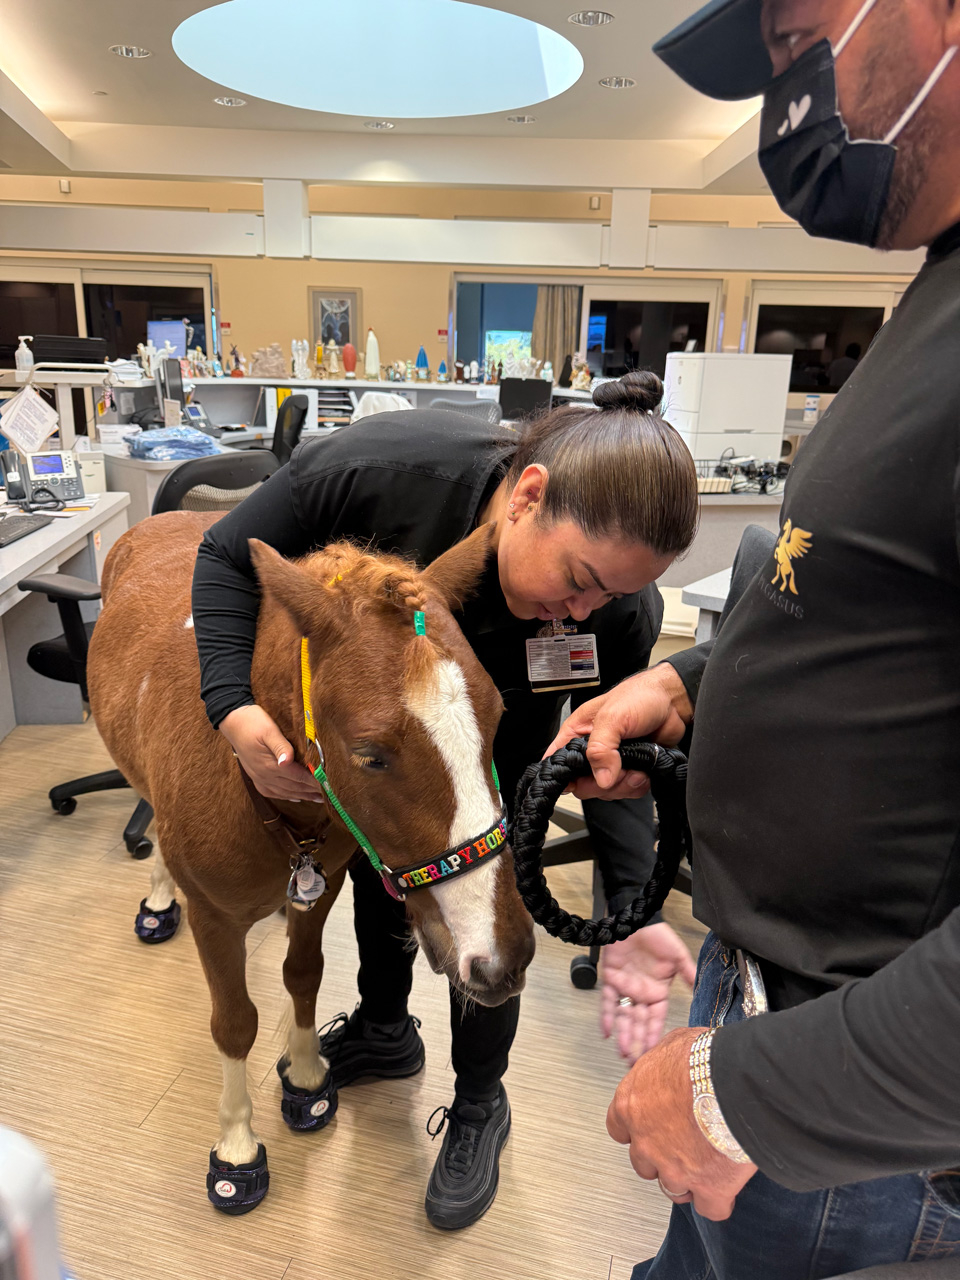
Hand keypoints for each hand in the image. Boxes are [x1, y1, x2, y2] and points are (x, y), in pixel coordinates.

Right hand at [219, 704, 322, 802]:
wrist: (232, 720)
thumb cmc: (252, 722)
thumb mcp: (268, 730)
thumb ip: (280, 746)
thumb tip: (288, 762)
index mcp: (270, 765)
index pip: (299, 777)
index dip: (315, 782)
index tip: (329, 786)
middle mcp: (265, 775)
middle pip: (294, 787)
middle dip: (312, 791)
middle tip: (330, 795)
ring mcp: (259, 777)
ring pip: (284, 792)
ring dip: (302, 796)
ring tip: (317, 798)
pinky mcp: (255, 776)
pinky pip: (272, 792)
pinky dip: (285, 796)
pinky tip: (294, 797)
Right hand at [544, 665, 693, 799]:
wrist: (672, 701)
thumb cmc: (640, 696)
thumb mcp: (613, 717)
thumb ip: (600, 748)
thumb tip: (601, 778)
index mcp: (578, 733)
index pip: (558, 761)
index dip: (564, 776)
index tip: (579, 781)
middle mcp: (592, 750)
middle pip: (582, 784)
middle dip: (602, 785)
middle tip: (617, 772)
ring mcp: (611, 762)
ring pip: (606, 791)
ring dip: (623, 785)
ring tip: (635, 769)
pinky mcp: (630, 769)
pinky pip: (626, 791)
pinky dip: (636, 786)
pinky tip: (643, 772)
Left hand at [601, 922, 696, 1061]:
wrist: (634, 918)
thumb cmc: (657, 934)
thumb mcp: (677, 956)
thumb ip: (688, 974)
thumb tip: (700, 990)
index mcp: (658, 991)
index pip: (656, 1018)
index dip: (654, 1034)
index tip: (653, 1051)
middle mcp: (642, 993)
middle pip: (639, 1022)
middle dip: (637, 1042)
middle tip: (635, 1062)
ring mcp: (625, 987)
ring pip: (624, 1016)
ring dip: (623, 1034)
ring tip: (623, 1052)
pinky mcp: (610, 979)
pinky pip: (607, 1001)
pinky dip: (606, 1016)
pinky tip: (606, 1031)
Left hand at [607, 1027, 757, 1220]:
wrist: (735, 1082)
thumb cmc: (705, 1060)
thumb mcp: (673, 1045)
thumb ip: (662, 1063)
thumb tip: (668, 1061)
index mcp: (631, 1105)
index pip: (618, 1128)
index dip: (636, 1129)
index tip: (648, 1127)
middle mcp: (646, 1141)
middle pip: (643, 1163)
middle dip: (661, 1156)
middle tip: (681, 1144)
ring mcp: (673, 1169)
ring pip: (672, 1188)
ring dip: (686, 1179)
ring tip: (704, 1165)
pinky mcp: (706, 1188)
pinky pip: (709, 1208)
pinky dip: (717, 1200)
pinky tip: (724, 1188)